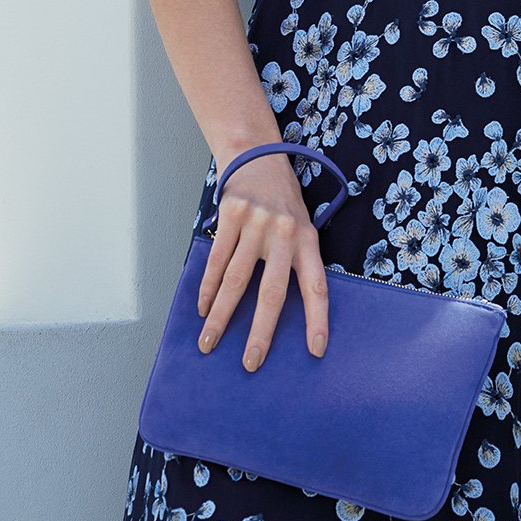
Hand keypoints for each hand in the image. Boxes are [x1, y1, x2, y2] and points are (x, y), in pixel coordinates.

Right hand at [196, 151, 329, 370]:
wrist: (257, 157)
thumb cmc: (283, 202)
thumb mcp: (301, 226)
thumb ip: (296, 261)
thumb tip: (285, 313)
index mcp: (308, 239)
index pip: (317, 286)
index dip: (318, 319)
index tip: (315, 351)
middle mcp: (285, 232)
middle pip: (273, 292)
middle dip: (261, 332)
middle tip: (251, 363)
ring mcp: (257, 222)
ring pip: (237, 280)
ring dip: (221, 316)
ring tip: (209, 343)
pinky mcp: (231, 215)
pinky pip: (217, 260)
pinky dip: (207, 289)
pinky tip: (202, 309)